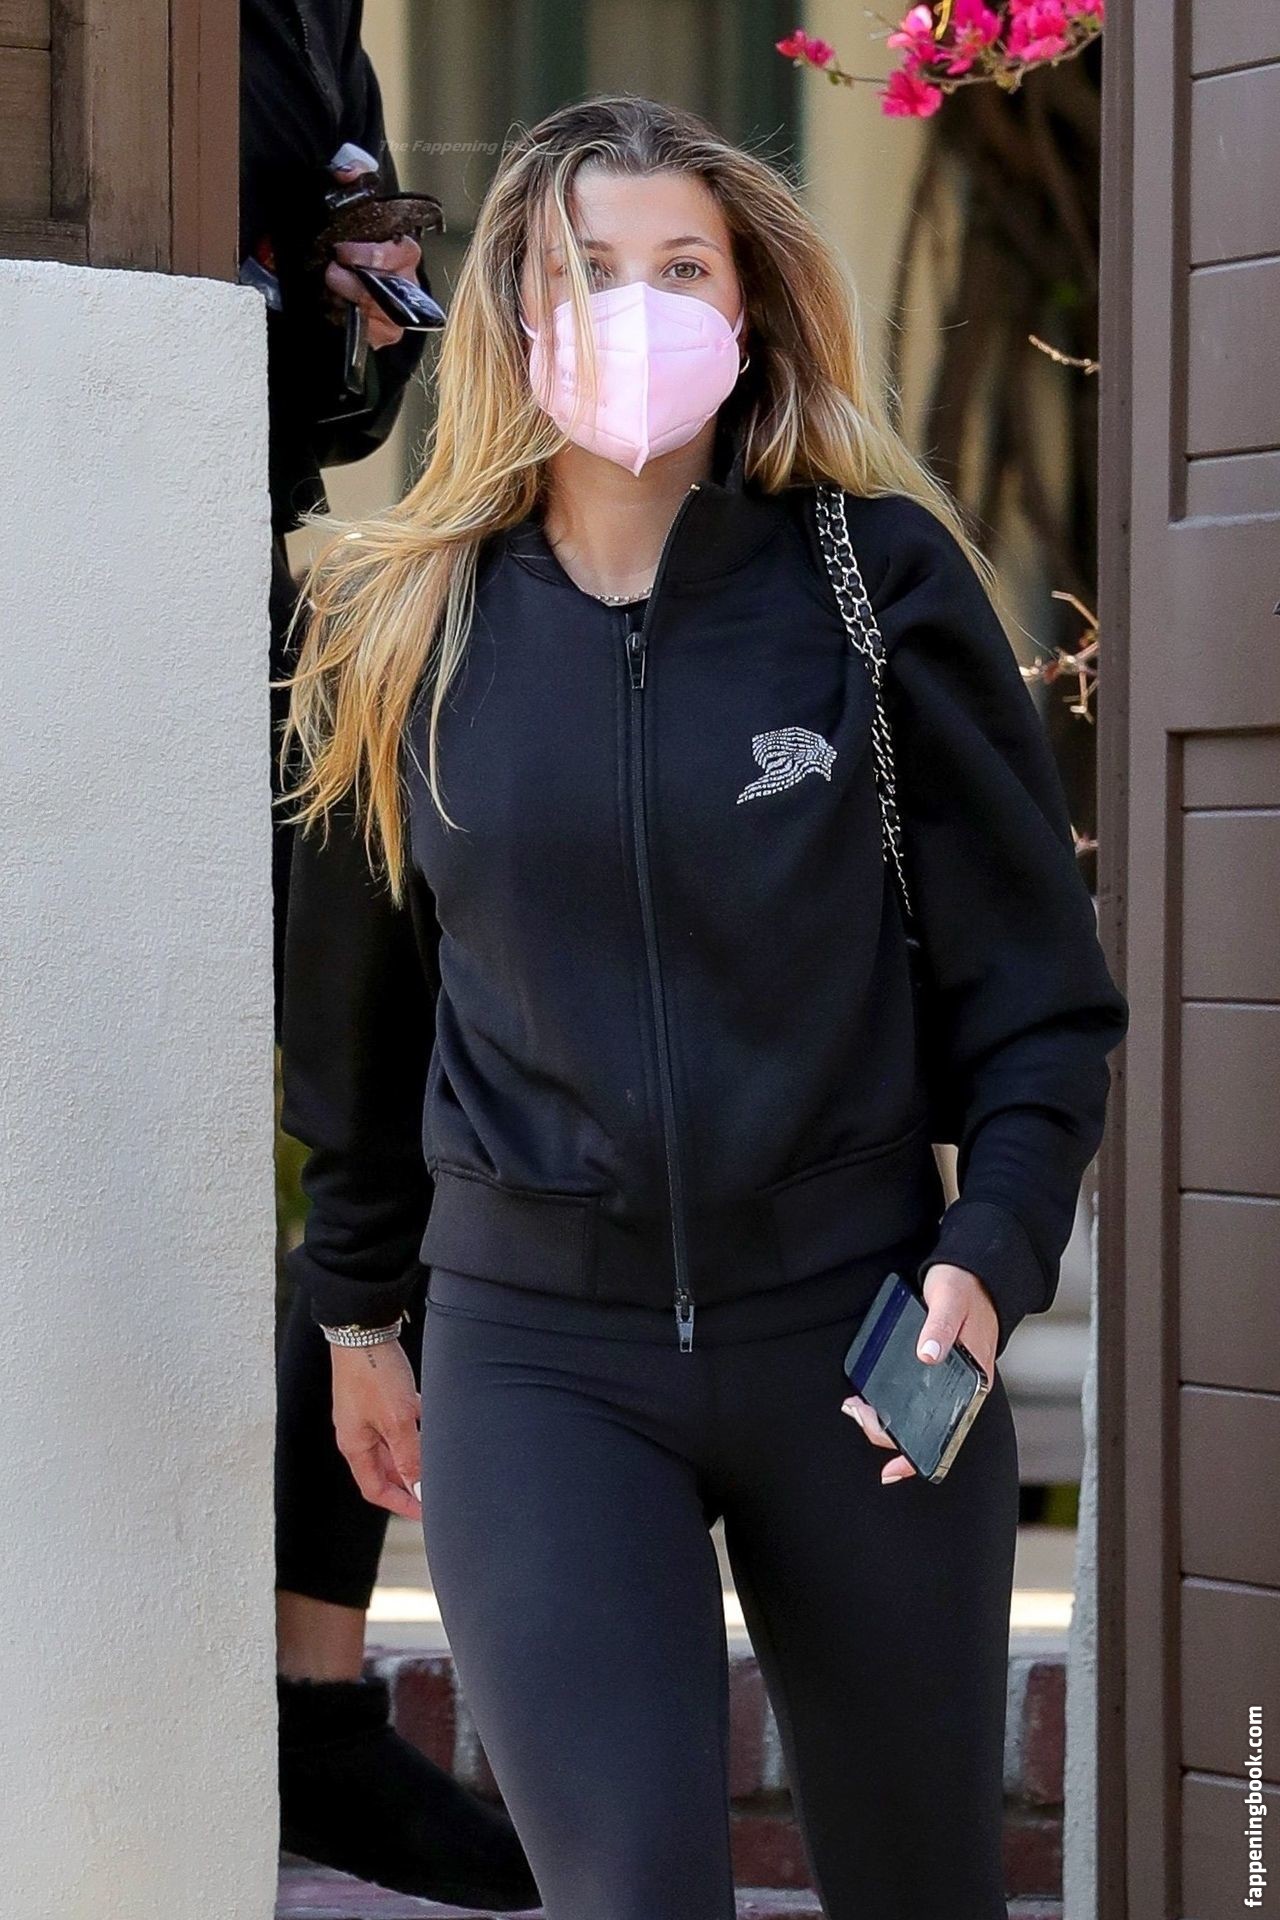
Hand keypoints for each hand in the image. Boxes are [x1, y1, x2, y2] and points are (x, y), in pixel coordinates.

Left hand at [324, 157, 421, 348]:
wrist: (333, 272)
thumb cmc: (347, 239)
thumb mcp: (348, 201)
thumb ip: (351, 176)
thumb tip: (349, 170)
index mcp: (401, 250)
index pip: (404, 252)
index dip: (376, 255)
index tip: (344, 251)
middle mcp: (406, 282)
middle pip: (394, 288)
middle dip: (360, 283)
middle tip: (332, 273)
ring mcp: (398, 312)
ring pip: (385, 315)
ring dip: (353, 302)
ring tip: (330, 291)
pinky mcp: (385, 335)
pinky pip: (376, 336)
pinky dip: (355, 326)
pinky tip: (337, 311)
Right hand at [330, 1338, 422, 1517]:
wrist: (363, 1328)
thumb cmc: (372, 1373)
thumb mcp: (396, 1420)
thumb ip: (410, 1457)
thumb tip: (420, 1491)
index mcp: (355, 1446)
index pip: (375, 1489)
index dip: (400, 1504)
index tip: (426, 1513)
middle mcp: (359, 1433)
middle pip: (386, 1468)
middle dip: (412, 1478)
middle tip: (439, 1486)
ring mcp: (368, 1413)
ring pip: (396, 1443)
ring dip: (417, 1451)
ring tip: (442, 1456)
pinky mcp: (378, 1394)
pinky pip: (400, 1419)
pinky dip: (417, 1423)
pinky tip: (435, 1417)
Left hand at [840, 1262, 997, 1484]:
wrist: (974, 1268)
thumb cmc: (965, 1286)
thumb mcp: (950, 1301)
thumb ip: (941, 1327)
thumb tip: (928, 1356)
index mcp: (974, 1382)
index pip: (948, 1433)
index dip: (919, 1457)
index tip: (890, 1470)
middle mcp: (963, 1388)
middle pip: (925, 1427)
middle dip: (887, 1431)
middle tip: (857, 1411)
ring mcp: (948, 1380)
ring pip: (916, 1414)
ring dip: (885, 1418)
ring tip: (856, 1406)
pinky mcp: (936, 1368)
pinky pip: (914, 1397)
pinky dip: (891, 1403)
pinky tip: (870, 1399)